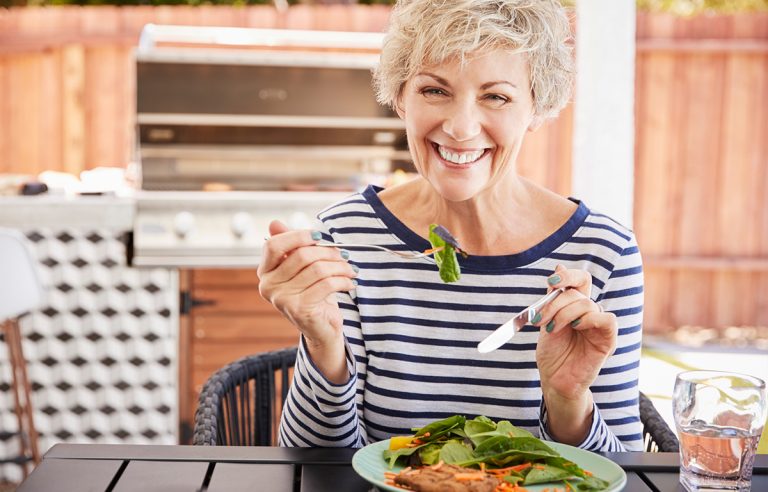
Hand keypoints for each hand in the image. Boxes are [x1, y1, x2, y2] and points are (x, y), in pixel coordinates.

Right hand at [257, 220, 356, 349]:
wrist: (321, 329)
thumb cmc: (313, 293)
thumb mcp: (302, 268)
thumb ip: (290, 246)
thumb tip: (274, 223)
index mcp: (265, 272)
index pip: (274, 245)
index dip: (298, 236)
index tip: (320, 236)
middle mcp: (268, 286)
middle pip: (301, 255)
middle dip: (328, 252)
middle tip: (344, 254)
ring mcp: (282, 299)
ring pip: (317, 269)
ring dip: (340, 266)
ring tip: (350, 269)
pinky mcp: (299, 309)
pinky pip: (326, 285)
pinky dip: (343, 281)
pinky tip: (350, 283)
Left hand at [535, 264, 616, 400]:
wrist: (554, 380)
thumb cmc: (552, 353)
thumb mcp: (546, 320)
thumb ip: (553, 297)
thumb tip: (558, 267)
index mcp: (575, 306)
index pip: (581, 280)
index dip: (568, 275)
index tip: (551, 282)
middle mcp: (589, 313)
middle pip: (578, 292)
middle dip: (555, 303)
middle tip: (540, 320)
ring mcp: (598, 326)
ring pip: (587, 304)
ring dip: (564, 314)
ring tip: (552, 329)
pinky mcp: (607, 340)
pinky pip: (607, 319)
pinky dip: (589, 319)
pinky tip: (576, 328)